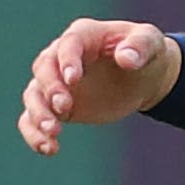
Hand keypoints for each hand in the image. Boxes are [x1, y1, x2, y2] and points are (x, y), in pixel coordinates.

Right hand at [19, 17, 180, 156]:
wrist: (142, 78)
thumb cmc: (145, 53)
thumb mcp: (151, 43)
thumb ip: (140, 46)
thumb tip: (126, 58)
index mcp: (84, 35)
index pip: (68, 45)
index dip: (67, 61)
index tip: (73, 80)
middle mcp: (61, 56)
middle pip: (44, 69)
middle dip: (51, 89)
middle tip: (64, 108)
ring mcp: (56, 82)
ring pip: (33, 95)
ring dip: (38, 114)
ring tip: (52, 134)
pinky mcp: (55, 106)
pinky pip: (33, 118)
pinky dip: (35, 133)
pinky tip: (48, 149)